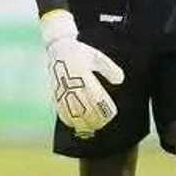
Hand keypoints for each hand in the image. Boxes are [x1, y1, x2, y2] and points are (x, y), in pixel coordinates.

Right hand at [40, 10, 123, 137]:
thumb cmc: (81, 52)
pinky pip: (60, 110)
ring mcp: (62, 91)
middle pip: (84, 109)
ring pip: (72, 113)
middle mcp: (72, 85)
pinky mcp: (56, 93)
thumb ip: (110, 69)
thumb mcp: (98, 57)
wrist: (58, 47)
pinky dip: (68, 120)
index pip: (96, 98)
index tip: (112, 113)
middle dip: (95, 119)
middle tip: (104, 123)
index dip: (104, 109)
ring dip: (82, 123)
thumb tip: (120, 81)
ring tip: (92, 127)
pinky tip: (75, 124)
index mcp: (83, 76)